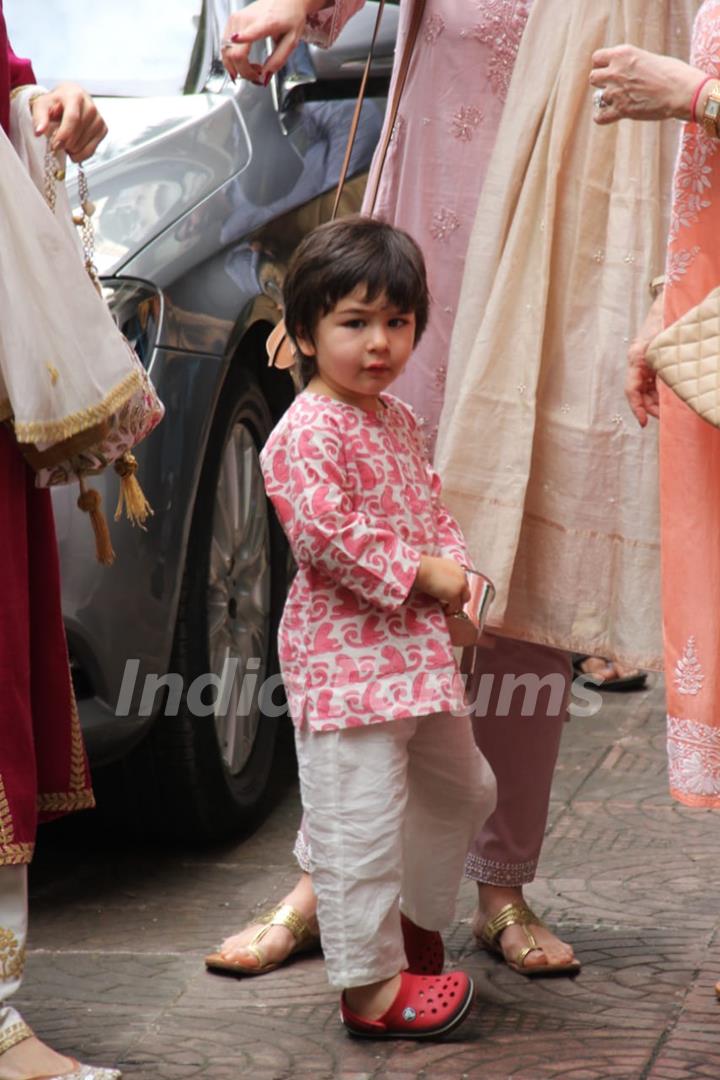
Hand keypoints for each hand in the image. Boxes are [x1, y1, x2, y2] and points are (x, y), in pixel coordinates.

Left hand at [31, 83, 106, 161]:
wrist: (71, 98)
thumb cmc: (56, 102)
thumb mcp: (42, 104)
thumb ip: (39, 117)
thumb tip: (39, 131)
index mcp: (75, 96)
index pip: (73, 119)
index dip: (64, 135)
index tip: (55, 146)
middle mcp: (90, 107)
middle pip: (78, 135)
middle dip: (65, 144)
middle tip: (57, 141)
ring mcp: (99, 119)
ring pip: (84, 145)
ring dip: (71, 149)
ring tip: (66, 141)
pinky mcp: (103, 129)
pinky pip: (91, 151)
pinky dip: (80, 154)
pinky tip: (73, 148)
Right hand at [221, 0, 319, 83]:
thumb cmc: (290, 17)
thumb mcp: (291, 42)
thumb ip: (278, 61)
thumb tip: (264, 78)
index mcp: (265, 22)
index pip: (248, 35)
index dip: (241, 47)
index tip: (235, 51)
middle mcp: (246, 19)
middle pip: (234, 53)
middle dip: (244, 72)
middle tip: (257, 77)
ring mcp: (236, 18)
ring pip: (226, 52)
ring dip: (238, 67)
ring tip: (254, 67)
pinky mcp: (232, 20)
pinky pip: (226, 46)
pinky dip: (233, 58)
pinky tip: (246, 60)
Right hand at [415, 556, 469, 615]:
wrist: (421, 569)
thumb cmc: (422, 567)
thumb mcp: (436, 569)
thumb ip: (442, 577)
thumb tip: (440, 587)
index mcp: (457, 568)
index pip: (462, 582)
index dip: (456, 590)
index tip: (449, 595)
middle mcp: (462, 576)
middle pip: (466, 592)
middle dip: (459, 599)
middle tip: (449, 604)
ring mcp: (460, 586)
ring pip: (462, 601)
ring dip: (455, 606)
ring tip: (446, 609)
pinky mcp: (454, 595)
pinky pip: (455, 608)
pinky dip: (449, 610)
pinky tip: (443, 611)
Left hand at [590, 44, 703, 124]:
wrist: (681, 91)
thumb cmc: (672, 73)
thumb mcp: (648, 59)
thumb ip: (632, 64)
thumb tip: (625, 73)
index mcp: (623, 54)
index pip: (597, 58)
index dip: (602, 65)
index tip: (610, 70)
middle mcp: (616, 71)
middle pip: (593, 77)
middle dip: (602, 82)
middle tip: (614, 86)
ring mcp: (616, 91)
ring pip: (598, 97)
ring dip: (607, 99)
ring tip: (621, 100)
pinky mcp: (621, 110)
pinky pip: (600, 117)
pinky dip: (602, 117)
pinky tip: (608, 115)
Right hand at [626, 291, 663, 426]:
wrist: (665, 302)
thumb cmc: (665, 318)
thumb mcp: (665, 342)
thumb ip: (665, 363)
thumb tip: (669, 386)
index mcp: (637, 358)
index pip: (632, 390)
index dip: (637, 407)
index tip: (644, 422)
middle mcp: (636, 361)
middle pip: (639, 392)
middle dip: (650, 407)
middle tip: (663, 417)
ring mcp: (642, 362)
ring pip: (645, 388)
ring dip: (655, 400)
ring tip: (668, 409)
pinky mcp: (650, 361)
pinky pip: (651, 381)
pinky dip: (659, 390)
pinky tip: (669, 396)